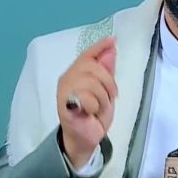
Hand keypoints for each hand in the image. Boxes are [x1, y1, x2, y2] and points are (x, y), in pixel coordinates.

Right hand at [56, 36, 116, 167]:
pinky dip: (95, 106)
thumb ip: (107, 71)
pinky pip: (86, 97)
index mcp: (76, 73)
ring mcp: (64, 91)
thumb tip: (111, 49)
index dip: (100, 46)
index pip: (87, 55)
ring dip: (102, 97)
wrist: (85, 138)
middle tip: (111, 97)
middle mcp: (67, 78)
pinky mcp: (64, 105)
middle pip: (92, 67)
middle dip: (108, 82)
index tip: (113, 39)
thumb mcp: (106, 90)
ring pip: (91, 82)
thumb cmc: (94, 114)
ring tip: (99, 107)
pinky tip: (90, 112)